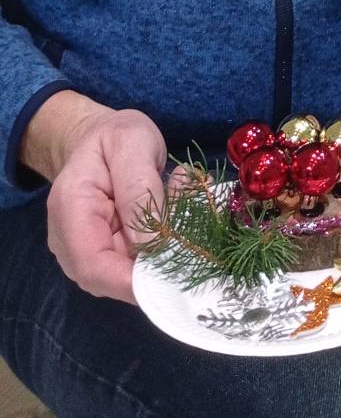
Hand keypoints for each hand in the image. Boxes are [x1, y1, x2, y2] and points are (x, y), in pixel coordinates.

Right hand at [35, 99, 166, 303]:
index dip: (133, 281)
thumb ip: (140, 191)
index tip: (176, 270)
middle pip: (116, 276)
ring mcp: (92, 250)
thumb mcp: (132, 144)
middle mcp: (73, 242)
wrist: (102, 137)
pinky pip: (144, 259)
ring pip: (136, 270)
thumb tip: (152, 246)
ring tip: (185, 192)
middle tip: (192, 215)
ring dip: (170, 242)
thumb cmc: (114, 136)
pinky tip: (182, 199)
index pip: (93, 267)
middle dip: (160, 257)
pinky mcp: (113, 252)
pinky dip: (169, 237)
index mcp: (71, 211)